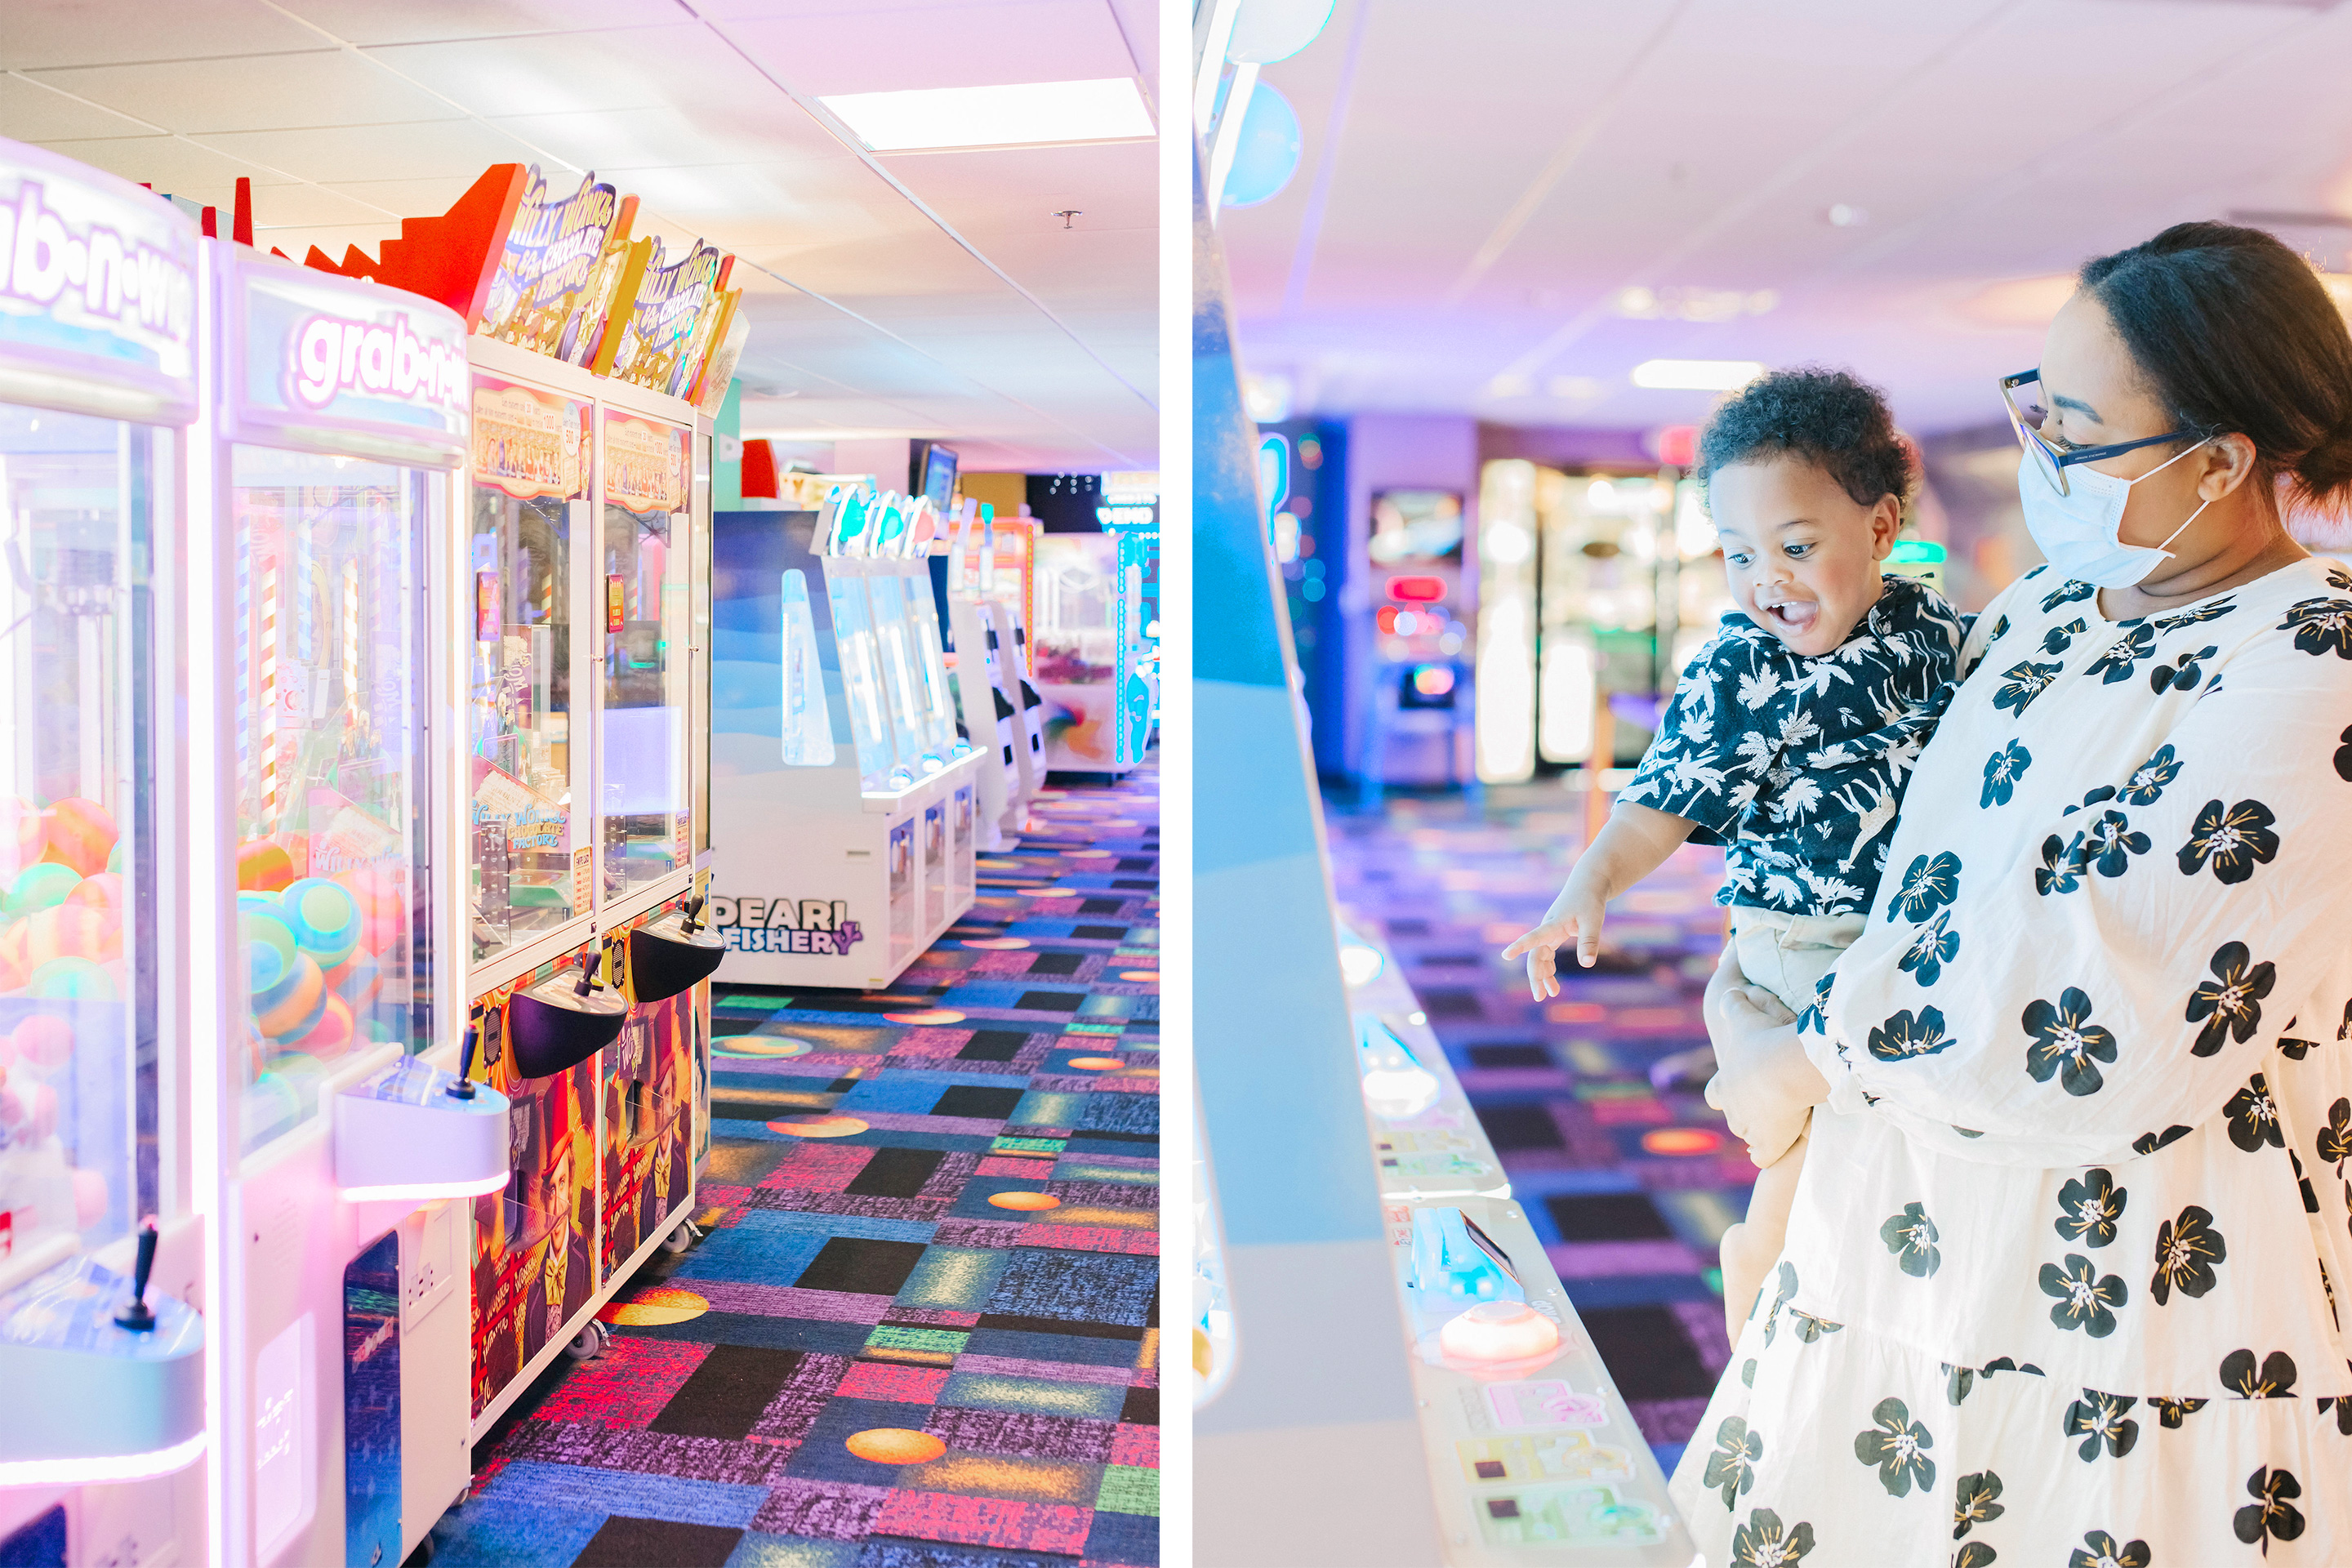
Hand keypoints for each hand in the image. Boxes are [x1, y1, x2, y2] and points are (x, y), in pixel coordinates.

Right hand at [1500, 886, 1606, 999]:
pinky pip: (1547, 954)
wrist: (1588, 885)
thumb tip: (1586, 965)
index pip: (1534, 937)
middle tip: (1540, 997)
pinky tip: (1553, 982)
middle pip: (1536, 955)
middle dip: (1536, 976)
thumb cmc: (1590, 901)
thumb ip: (1589, 941)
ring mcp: (1549, 932)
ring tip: (1551, 993)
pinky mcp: (1554, 934)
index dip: (1520, 946)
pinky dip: (1549, 968)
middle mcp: (1547, 929)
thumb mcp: (1594, 920)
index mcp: (1553, 923)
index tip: (1506, 955)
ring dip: (1543, 975)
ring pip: (1540, 957)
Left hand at [1704, 979, 1827, 1165]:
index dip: (1724, 1091)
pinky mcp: (1770, 1145)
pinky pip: (1764, 1158)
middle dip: (1743, 1114)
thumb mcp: (1744, 1015)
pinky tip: (1778, 1151)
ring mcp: (1750, 1129)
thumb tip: (1729, 993)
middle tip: (1761, 1109)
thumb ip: (1735, 1005)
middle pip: (1733, 1117)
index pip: (1715, 1093)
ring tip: (1776, 1128)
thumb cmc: (1763, 1041)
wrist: (1782, 1069)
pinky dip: (1770, 1155)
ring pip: (1748, 1137)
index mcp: (1724, 1083)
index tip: (1734, 1090)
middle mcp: (1732, 1109)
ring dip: (1759, 1134)